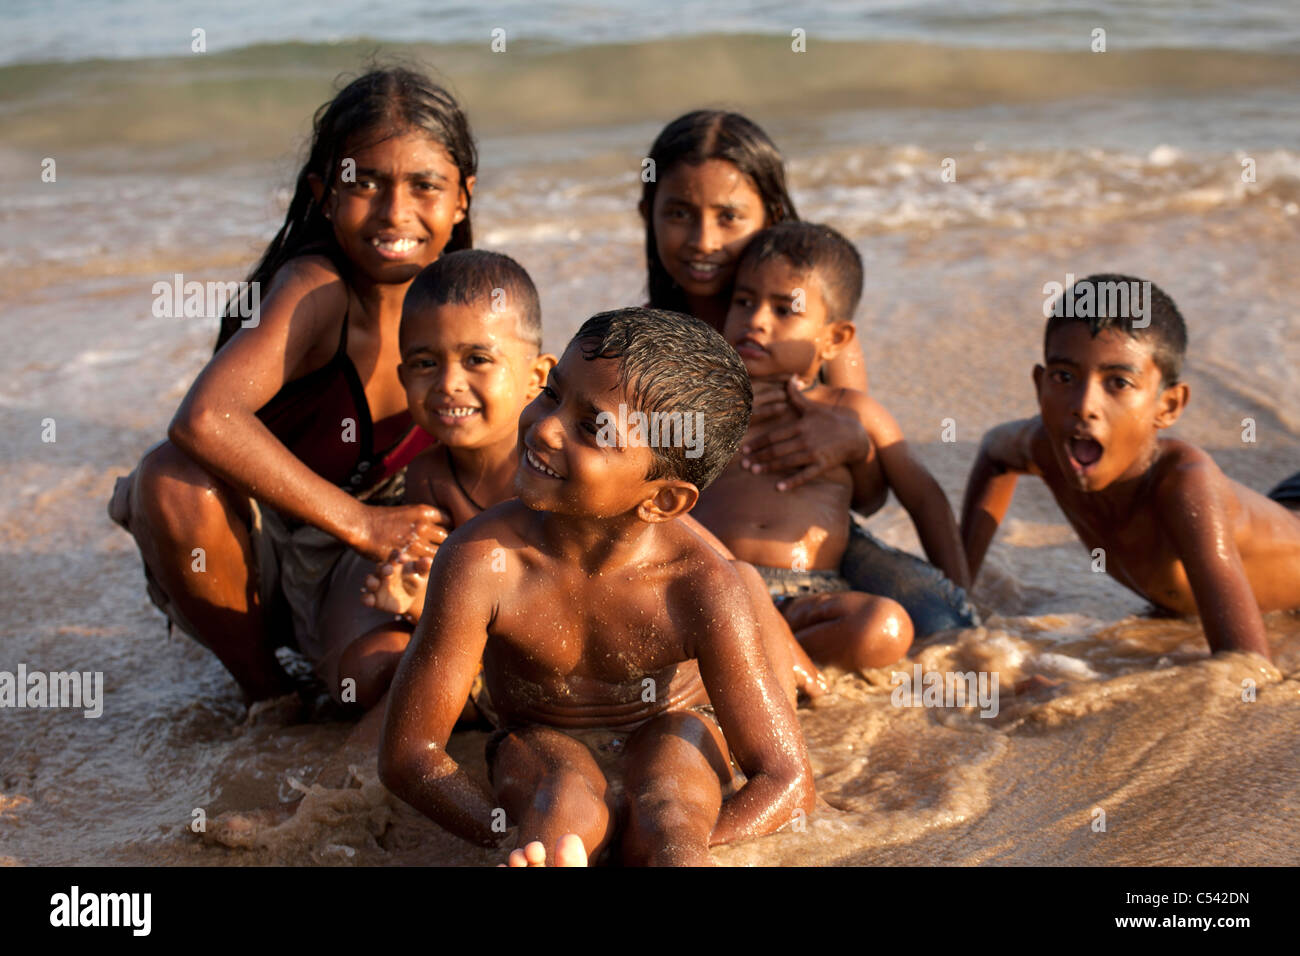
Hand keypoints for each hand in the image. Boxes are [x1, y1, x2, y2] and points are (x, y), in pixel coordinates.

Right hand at [352, 503, 448, 561]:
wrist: (361, 525)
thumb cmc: (382, 519)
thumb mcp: (407, 512)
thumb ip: (423, 520)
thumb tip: (438, 528)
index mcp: (424, 512)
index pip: (450, 520)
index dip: (451, 529)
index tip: (450, 535)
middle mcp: (423, 525)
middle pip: (449, 536)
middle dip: (449, 544)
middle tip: (449, 552)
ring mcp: (416, 541)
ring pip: (440, 552)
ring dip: (440, 557)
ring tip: (440, 562)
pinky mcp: (407, 555)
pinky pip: (425, 563)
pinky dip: (428, 567)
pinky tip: (427, 568)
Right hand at [361, 549, 432, 621]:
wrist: (409, 599)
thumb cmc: (415, 580)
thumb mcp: (421, 574)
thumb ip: (423, 567)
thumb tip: (429, 561)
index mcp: (396, 563)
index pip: (394, 556)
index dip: (397, 556)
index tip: (403, 558)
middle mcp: (384, 572)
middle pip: (380, 567)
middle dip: (383, 568)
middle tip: (389, 570)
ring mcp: (377, 585)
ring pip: (370, 580)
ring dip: (371, 581)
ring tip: (375, 584)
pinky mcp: (374, 598)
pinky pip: (366, 597)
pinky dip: (366, 599)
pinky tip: (369, 601)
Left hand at [740, 377, 870, 491]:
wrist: (855, 436)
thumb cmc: (831, 421)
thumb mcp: (813, 408)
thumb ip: (797, 397)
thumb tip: (790, 378)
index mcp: (801, 426)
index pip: (775, 435)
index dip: (758, 442)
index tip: (745, 448)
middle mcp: (805, 439)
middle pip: (777, 449)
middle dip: (758, 456)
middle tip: (743, 463)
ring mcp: (814, 453)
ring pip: (787, 462)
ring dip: (769, 467)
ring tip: (753, 471)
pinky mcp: (823, 465)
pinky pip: (805, 475)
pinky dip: (792, 482)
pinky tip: (778, 487)